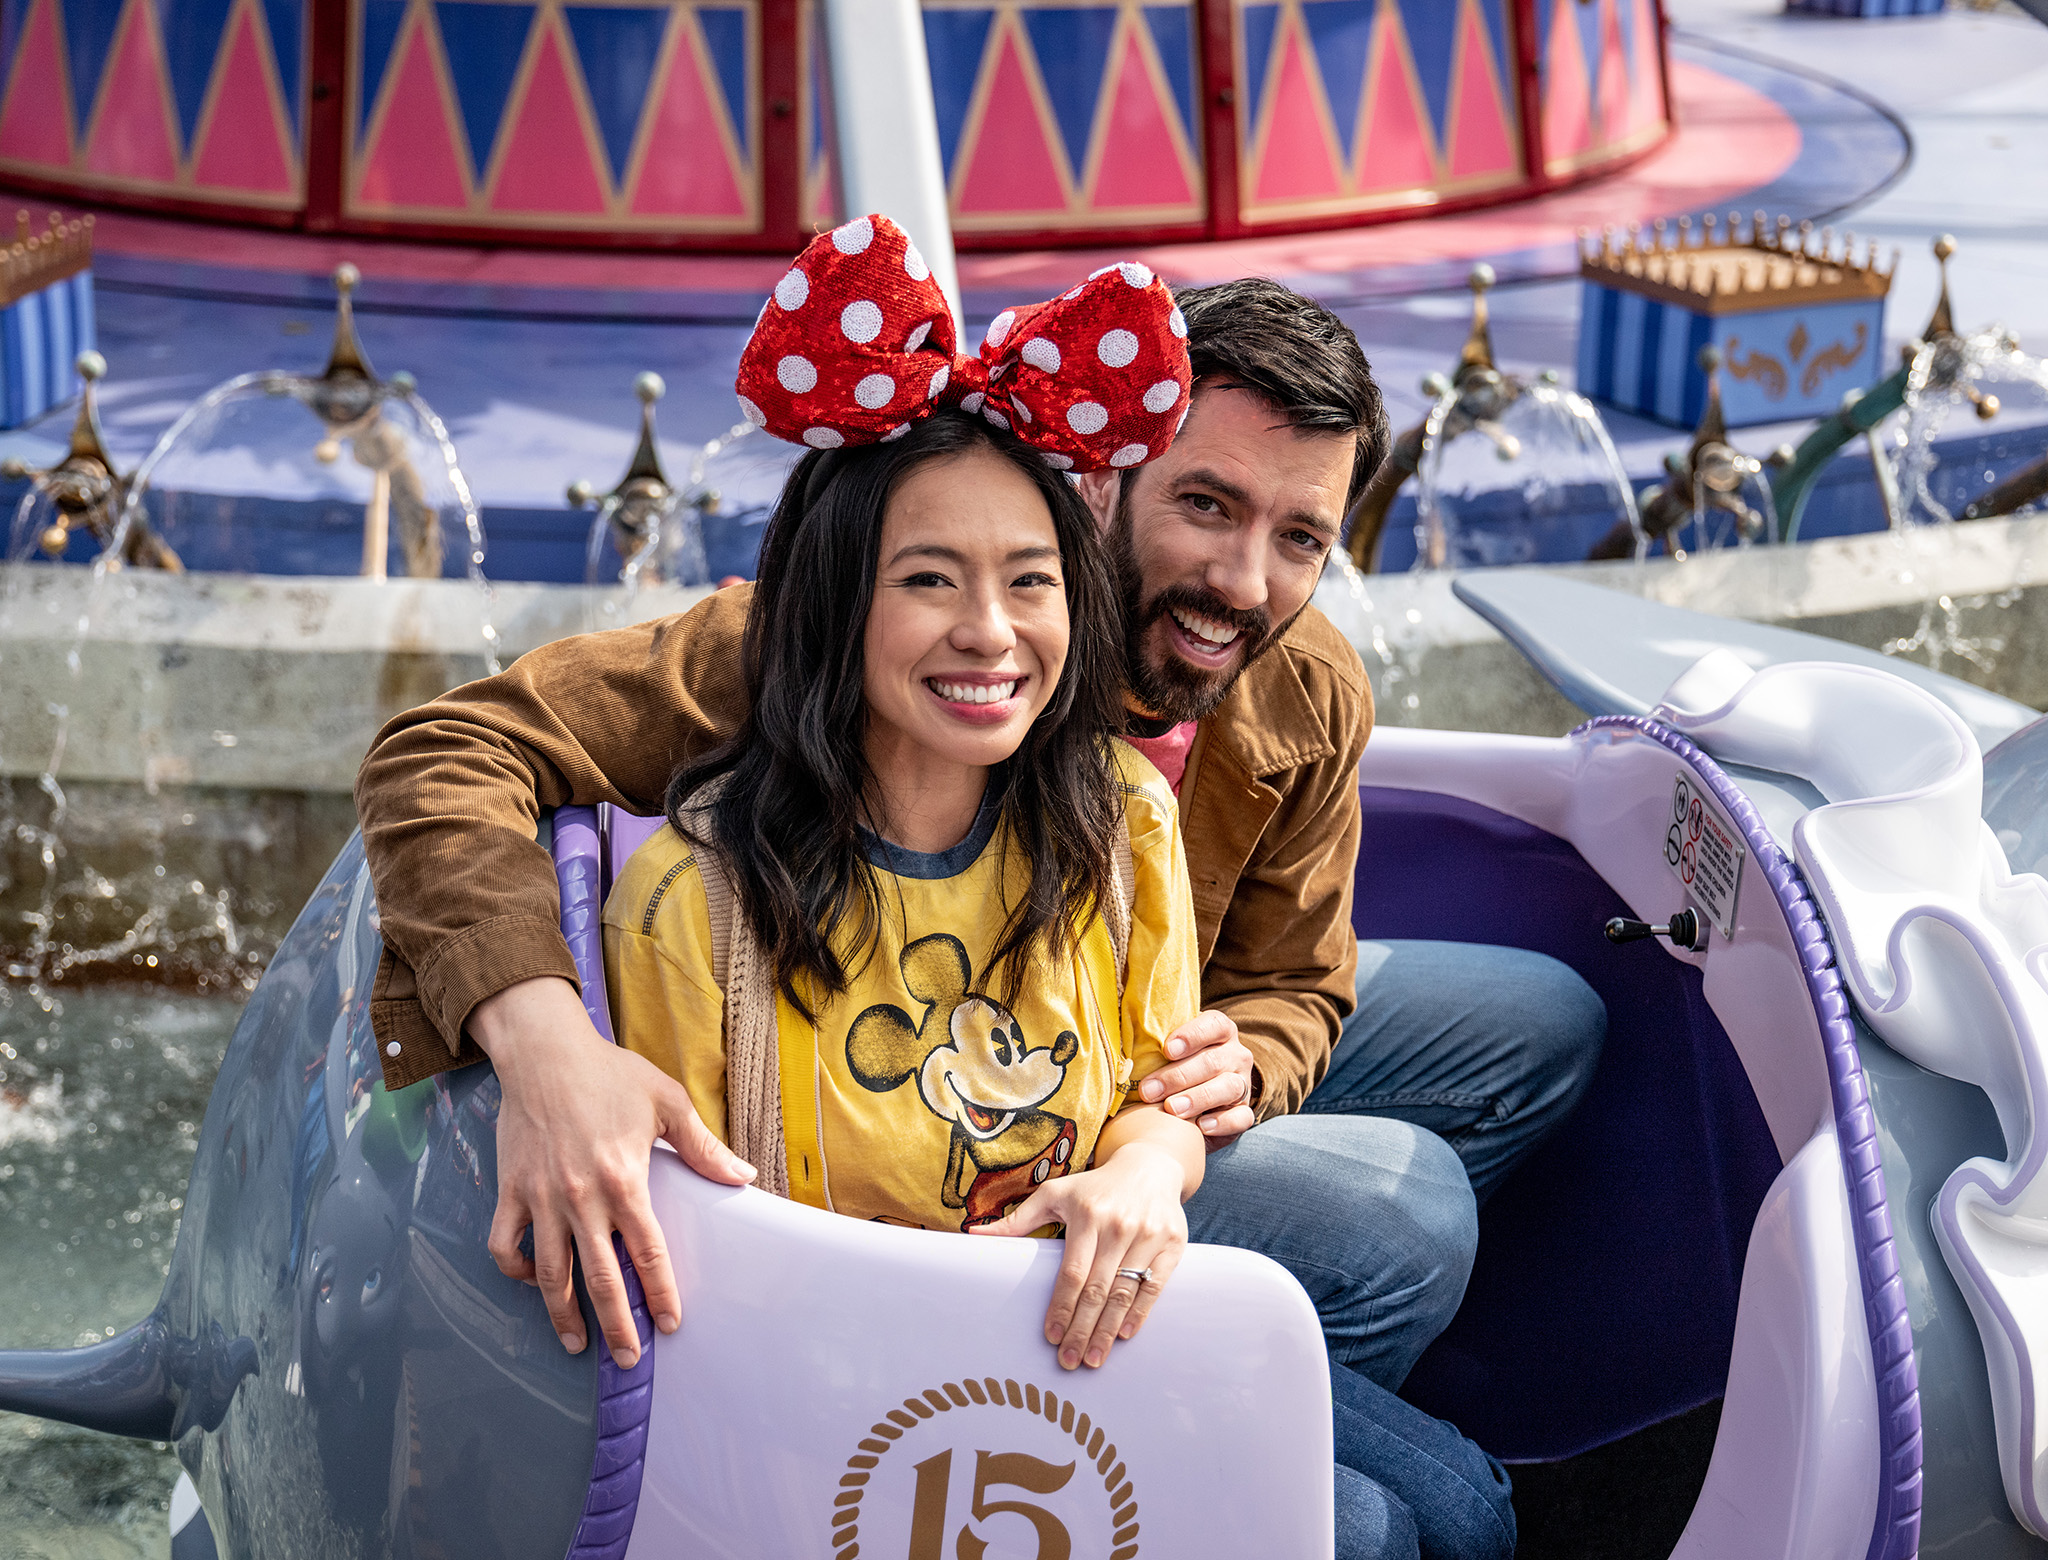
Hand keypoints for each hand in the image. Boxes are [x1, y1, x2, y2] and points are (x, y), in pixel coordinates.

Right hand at [470, 977, 755, 1365]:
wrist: (544, 1053)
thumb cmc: (610, 1074)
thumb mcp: (667, 1102)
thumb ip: (703, 1147)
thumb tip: (744, 1178)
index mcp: (624, 1179)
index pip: (647, 1252)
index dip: (661, 1292)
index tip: (671, 1323)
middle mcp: (580, 1198)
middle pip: (600, 1278)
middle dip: (617, 1325)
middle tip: (630, 1359)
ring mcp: (540, 1198)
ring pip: (549, 1275)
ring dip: (564, 1315)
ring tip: (578, 1345)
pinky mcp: (510, 1191)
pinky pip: (506, 1246)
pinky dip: (516, 1271)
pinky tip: (534, 1282)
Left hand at [971, 1142, 1188, 1370]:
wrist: (1149, 1167)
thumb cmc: (1094, 1187)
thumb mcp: (1055, 1194)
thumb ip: (1017, 1220)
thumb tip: (974, 1235)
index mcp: (1088, 1214)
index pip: (1073, 1272)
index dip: (1062, 1307)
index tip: (1051, 1337)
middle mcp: (1119, 1225)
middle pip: (1098, 1289)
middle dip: (1082, 1329)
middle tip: (1070, 1360)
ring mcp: (1149, 1235)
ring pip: (1125, 1292)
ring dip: (1108, 1330)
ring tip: (1094, 1358)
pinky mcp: (1173, 1243)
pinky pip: (1155, 1285)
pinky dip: (1140, 1313)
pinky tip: (1123, 1334)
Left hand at [1137, 1009, 1255, 1147]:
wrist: (1202, 1097)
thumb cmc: (1176, 1066)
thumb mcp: (1170, 1051)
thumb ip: (1153, 1044)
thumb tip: (1118, 1045)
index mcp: (1220, 1032)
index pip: (1214, 1025)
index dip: (1191, 1035)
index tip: (1166, 1049)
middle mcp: (1235, 1055)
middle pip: (1213, 1061)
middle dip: (1178, 1076)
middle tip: (1149, 1090)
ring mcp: (1242, 1083)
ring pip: (1228, 1087)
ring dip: (1197, 1098)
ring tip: (1171, 1109)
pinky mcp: (1243, 1112)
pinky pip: (1241, 1117)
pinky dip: (1223, 1122)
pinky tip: (1201, 1126)